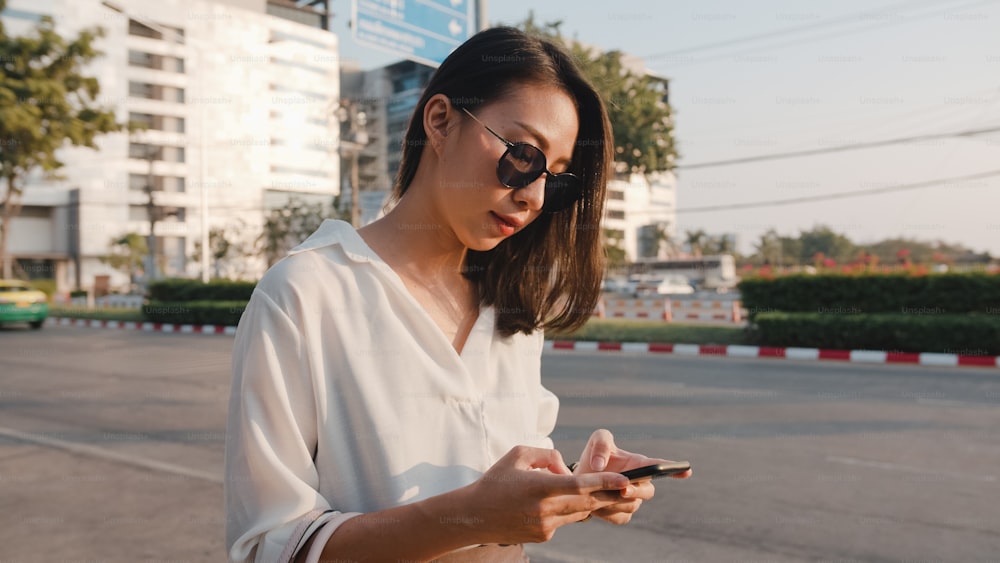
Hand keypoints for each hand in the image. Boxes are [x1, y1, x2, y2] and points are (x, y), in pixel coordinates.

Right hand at [462, 445, 631, 543]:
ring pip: (579, 512)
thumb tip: (568, 469)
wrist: (474, 515)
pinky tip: (562, 502)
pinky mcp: (544, 536)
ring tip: (606, 491)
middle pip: (587, 502)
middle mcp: (545, 509)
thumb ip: (548, 456)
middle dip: (611, 495)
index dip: (606, 482)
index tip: (626, 480)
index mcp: (540, 487)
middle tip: (633, 488)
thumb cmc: (496, 480)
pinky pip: (566, 520)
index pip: (580, 485)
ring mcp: (546, 526)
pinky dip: (570, 509)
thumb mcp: (518, 455)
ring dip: (591, 502)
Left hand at [572, 429, 691, 523]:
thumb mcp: (598, 441)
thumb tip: (600, 465)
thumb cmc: (596, 456)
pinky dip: (607, 513)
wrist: (581, 478)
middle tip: (624, 489)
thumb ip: (601, 446)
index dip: (674, 469)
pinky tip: (596, 505)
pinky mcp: (621, 514)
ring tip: (597, 493)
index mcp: (638, 463)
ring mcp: (632, 500)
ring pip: (632, 506)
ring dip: (616, 502)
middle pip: (648, 491)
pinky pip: (620, 518)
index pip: (659, 466)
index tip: (687, 470)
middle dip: (638, 491)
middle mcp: (640, 483)